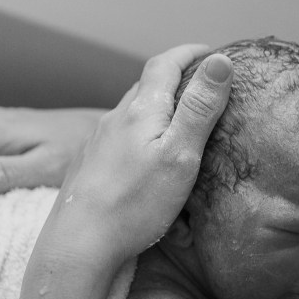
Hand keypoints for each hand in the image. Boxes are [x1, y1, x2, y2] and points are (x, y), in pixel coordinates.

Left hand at [42, 46, 232, 262]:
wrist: (79, 247)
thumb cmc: (133, 204)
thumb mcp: (180, 154)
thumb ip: (200, 107)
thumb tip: (219, 59)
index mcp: (140, 111)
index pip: (165, 64)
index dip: (189, 52)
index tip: (211, 51)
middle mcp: (115, 120)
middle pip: (146, 86)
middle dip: (175, 79)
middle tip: (201, 86)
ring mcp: (98, 144)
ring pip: (132, 115)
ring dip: (157, 110)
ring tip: (180, 123)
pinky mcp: (91, 169)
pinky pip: (121, 142)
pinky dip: (141, 138)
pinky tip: (148, 160)